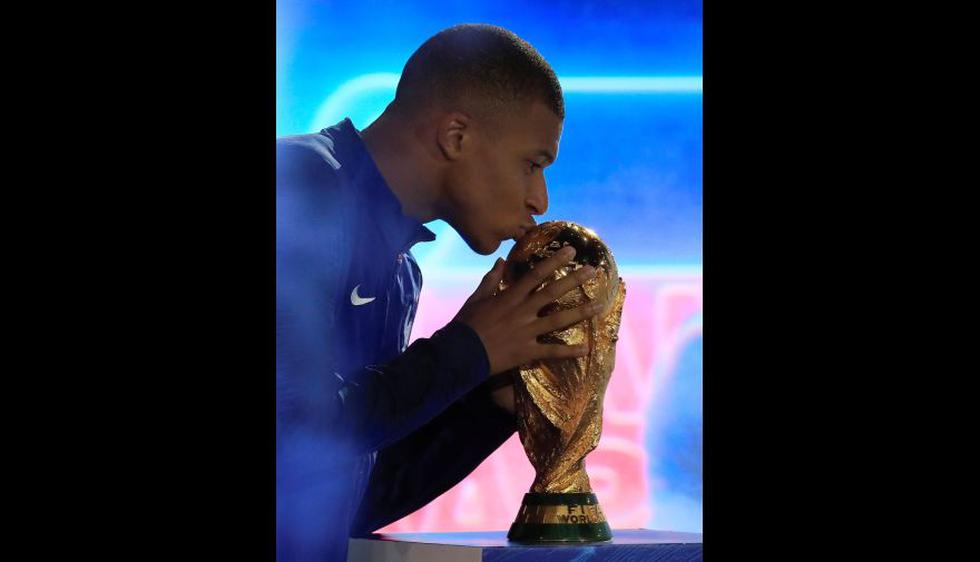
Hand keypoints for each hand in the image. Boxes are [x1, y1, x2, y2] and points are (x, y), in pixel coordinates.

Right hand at [453, 246, 600, 375]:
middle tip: (593, 271)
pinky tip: (587, 349)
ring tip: (599, 305)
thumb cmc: (466, 325)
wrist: (459, 353)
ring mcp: (527, 332)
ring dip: (580, 312)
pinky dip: (569, 351)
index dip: (554, 262)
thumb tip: (500, 261)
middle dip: (574, 280)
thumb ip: (490, 280)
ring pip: (558, 320)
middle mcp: (522, 311)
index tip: (571, 251)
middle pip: (552, 293)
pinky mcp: (527, 351)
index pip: (536, 275)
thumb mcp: (476, 298)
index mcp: (510, 297)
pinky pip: (552, 351)